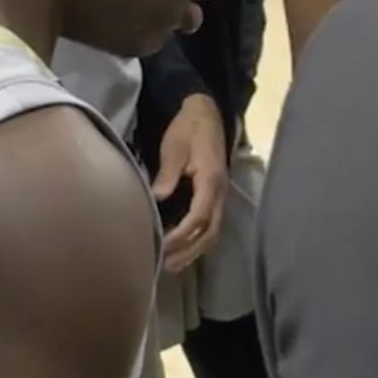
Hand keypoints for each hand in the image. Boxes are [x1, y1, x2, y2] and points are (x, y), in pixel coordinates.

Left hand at [151, 94, 226, 272]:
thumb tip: (158, 197)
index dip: (182, 235)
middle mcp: (219, 192)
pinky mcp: (214, 195)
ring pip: (212, 231)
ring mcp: (219, 194)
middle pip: (210, 231)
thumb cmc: (187, 128)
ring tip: (172, 264)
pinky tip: (181, 248)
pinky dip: (196, 240)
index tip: (162, 246)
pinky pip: (209, 224)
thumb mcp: (174, 146)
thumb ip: (168, 172)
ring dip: (194, 250)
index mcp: (210, 180)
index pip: (199, 216)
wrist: (204, 113)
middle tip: (167, 265)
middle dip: (189, 250)